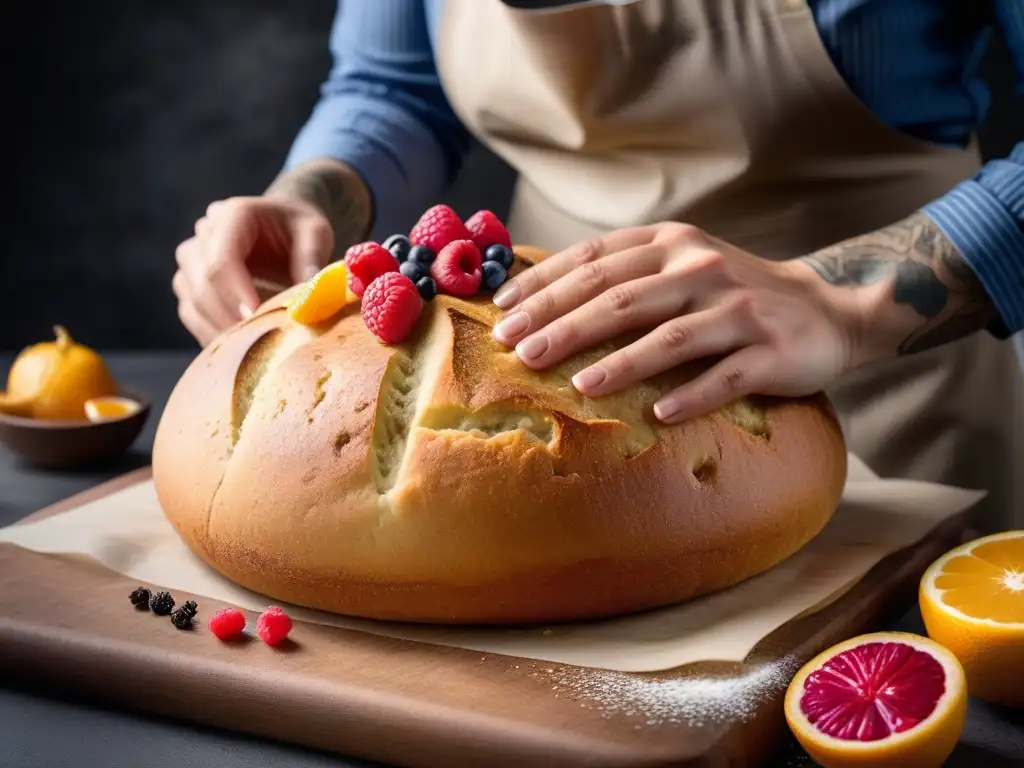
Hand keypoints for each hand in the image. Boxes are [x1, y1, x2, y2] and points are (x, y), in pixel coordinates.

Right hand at [173, 196, 332, 345]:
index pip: (222, 259)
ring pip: (193, 301)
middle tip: (260, 341)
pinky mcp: (190, 283)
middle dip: (229, 317)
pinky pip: (191, 314)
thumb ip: (311, 258)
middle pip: (202, 284)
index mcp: (233, 215)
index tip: (257, 317)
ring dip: (219, 329)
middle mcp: (204, 233)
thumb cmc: (299, 228)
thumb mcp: (315, 232)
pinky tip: (238, 347)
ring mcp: (192, 259)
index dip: (236, 293)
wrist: (283, 225)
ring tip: (252, 347)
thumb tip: (308, 297)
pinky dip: (211, 334)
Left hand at [491, 223, 856, 423]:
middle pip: (622, 297)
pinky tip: (659, 415)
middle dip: (564, 325)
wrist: (823, 311)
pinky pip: (725, 377)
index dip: (546, 284)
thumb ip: (624, 271)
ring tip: (578, 386)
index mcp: (671, 244)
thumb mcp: (680, 266)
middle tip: (519, 352)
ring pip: (671, 337)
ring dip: (621, 362)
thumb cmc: (730, 295)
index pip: (596, 260)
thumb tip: (541, 297)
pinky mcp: (771, 352)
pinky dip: (692, 395)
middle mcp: (702, 269)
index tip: (503, 311)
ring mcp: (738, 310)